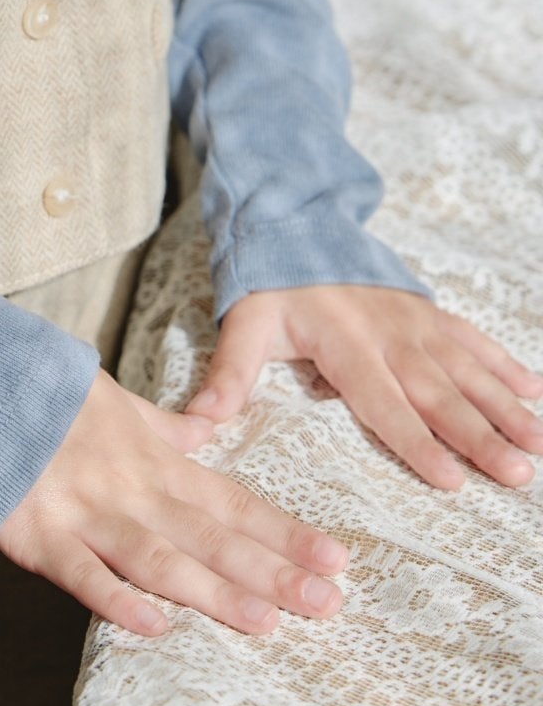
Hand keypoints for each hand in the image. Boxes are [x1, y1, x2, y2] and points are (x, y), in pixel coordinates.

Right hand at [0, 368, 349, 638]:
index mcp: (154, 461)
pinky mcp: (39, 535)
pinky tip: (154, 626)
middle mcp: (132, 490)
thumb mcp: (117, 402)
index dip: (284, 533)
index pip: (233, 502)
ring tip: (266, 622)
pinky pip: (83, 572)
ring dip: (214, 591)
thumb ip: (165, 427)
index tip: (335, 560)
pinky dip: (117, 600)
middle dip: (272, 572)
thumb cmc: (47, 396)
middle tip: (328, 604)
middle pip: (211, 536)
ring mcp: (87, 513)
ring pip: (161, 558)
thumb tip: (207, 429)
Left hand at [186, 285, 542, 490]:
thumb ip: (227, 375)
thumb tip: (196, 423)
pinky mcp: (429, 312)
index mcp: (345, 346)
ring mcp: (416, 323)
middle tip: (517, 474)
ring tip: (537, 444)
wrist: (295, 225)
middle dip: (479, 436)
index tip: (451, 480)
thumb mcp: (243, 325)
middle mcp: (390, 336)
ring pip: (467, 371)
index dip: (417, 443)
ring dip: (505, 407)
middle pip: (439, 395)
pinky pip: (474, 340)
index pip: (384, 404)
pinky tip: (537, 391)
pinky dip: (507, 365)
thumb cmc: (269, 288)